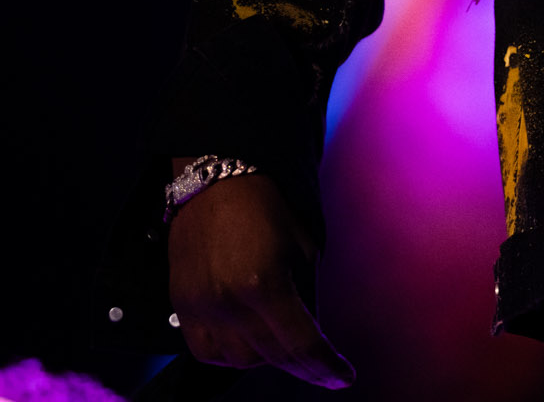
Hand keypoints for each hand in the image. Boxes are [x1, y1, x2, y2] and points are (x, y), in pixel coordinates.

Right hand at [167, 164, 354, 388]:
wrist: (218, 183)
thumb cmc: (267, 207)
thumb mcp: (303, 249)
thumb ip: (307, 296)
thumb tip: (314, 333)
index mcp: (264, 284)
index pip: (301, 344)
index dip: (326, 366)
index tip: (344, 376)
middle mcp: (229, 303)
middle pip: (272, 357)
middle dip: (303, 365)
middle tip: (322, 364)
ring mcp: (201, 308)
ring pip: (239, 361)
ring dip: (267, 358)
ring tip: (283, 340)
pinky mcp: (183, 308)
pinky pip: (207, 352)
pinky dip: (232, 355)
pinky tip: (249, 341)